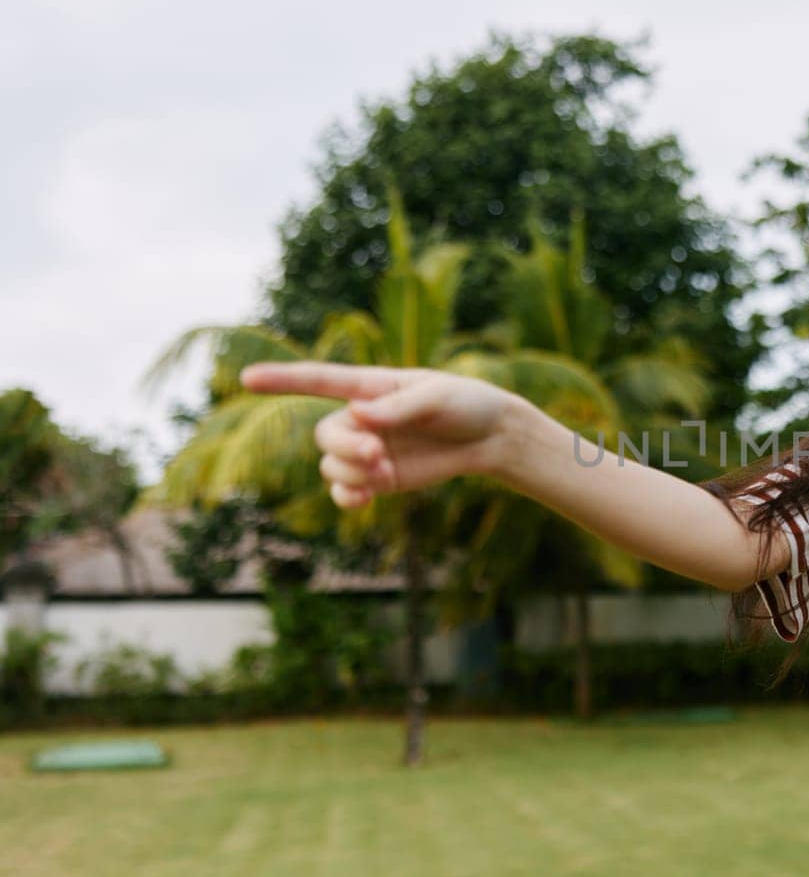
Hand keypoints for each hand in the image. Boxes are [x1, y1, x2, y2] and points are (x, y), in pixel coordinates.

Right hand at [240, 362, 516, 508]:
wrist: (492, 437)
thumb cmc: (466, 404)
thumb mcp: (437, 397)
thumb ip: (398, 407)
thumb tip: (357, 414)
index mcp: (372, 387)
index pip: (319, 380)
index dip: (283, 379)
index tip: (248, 378)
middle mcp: (363, 418)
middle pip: (326, 434)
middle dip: (345, 448)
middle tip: (378, 453)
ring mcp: (370, 450)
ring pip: (332, 465)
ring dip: (351, 472)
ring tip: (385, 470)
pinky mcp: (382, 478)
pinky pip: (346, 491)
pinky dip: (347, 496)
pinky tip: (363, 498)